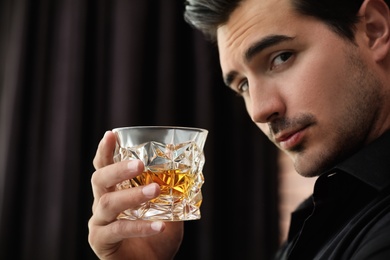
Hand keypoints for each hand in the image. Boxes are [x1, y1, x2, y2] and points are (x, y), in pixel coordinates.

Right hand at [88, 131, 183, 259]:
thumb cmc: (157, 238)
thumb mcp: (168, 211)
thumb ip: (171, 193)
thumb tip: (191, 172)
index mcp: (114, 192)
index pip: (105, 167)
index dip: (106, 151)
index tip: (111, 134)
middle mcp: (102, 204)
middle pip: (99, 179)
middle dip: (117, 168)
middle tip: (139, 164)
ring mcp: (98, 223)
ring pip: (107, 203)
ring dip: (133, 195)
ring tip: (155, 190)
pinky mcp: (100, 242)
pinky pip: (118, 230)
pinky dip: (140, 226)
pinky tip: (159, 226)